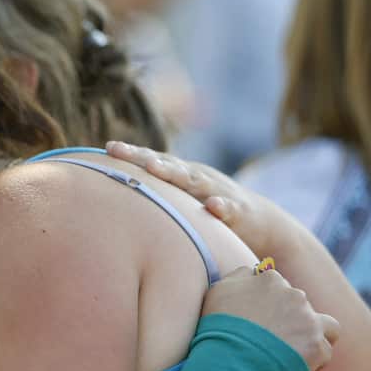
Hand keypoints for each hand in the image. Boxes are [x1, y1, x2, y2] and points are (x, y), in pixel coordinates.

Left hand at [105, 141, 286, 255]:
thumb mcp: (183, 197)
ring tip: (154, 168)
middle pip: (168, 165)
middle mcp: (198, 178)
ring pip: (195, 181)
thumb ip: (158, 191)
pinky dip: (221, 207)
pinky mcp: (239, 212)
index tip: (109, 147)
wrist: (261, 222)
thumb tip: (121, 191)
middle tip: (120, 151)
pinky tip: (212, 208)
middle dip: (143, 157)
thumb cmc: (210, 209)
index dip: (132, 154)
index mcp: (183, 175)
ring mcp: (218, 192)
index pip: (154, 160)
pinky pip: (229, 209)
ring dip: (175, 174)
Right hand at [202, 266, 339, 370]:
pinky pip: (324, 351)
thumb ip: (239, 276)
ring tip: (294, 352)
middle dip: (290, 320)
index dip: (270, 304)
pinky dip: (313, 360)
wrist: (230, 360)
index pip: (278, 286)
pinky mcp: (317, 345)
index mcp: (270, 280)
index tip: (260, 320)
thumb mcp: (218, 290)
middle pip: (300, 305)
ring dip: (312, 335)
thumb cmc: (220, 326)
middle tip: (272, 340)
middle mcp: (294, 295)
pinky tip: (296, 368)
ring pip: (324, 325)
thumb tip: (253, 272)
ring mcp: (308, 319)